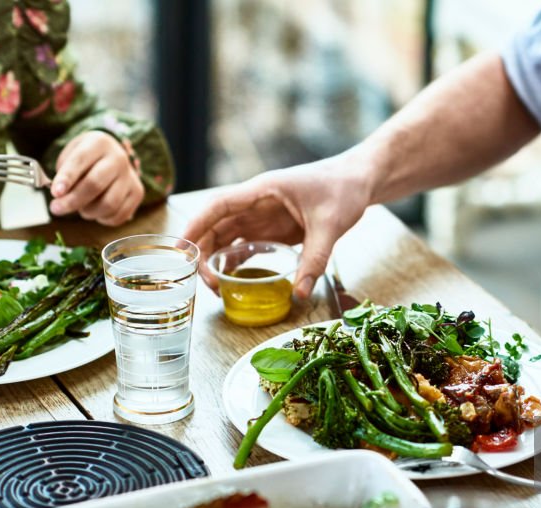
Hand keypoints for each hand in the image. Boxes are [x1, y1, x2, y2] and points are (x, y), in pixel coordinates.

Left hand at [49, 131, 143, 225]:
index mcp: (99, 143)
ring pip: (108, 204)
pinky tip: (96, 211)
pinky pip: (119, 215)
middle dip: (72, 201)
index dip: (67, 178)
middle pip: (95, 184)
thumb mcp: (70, 155)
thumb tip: (61, 196)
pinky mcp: (137, 193)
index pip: (81, 160)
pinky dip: (103, 219)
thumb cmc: (85, 159)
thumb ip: (64, 173)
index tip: (55, 193)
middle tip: (56, 209)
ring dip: (88, 212)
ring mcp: (131, 176)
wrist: (111, 157)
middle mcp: (119, 158)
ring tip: (80, 208)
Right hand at [183, 155, 371, 297]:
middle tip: (206, 283)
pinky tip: (233, 280)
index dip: (196, 225)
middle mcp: (257, 203)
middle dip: (204, 252)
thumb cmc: (343, 190)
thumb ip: (315, 259)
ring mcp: (264, 216)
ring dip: (218, 259)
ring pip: (229, 237)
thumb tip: (299, 293)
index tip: (181, 248)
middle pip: (217, 225)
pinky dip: (236, 261)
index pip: (219, 206)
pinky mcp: (274, 228)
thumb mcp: (330, 225)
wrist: (359, 181)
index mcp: (263, 191)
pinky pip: (247, 245)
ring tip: (217, 287)